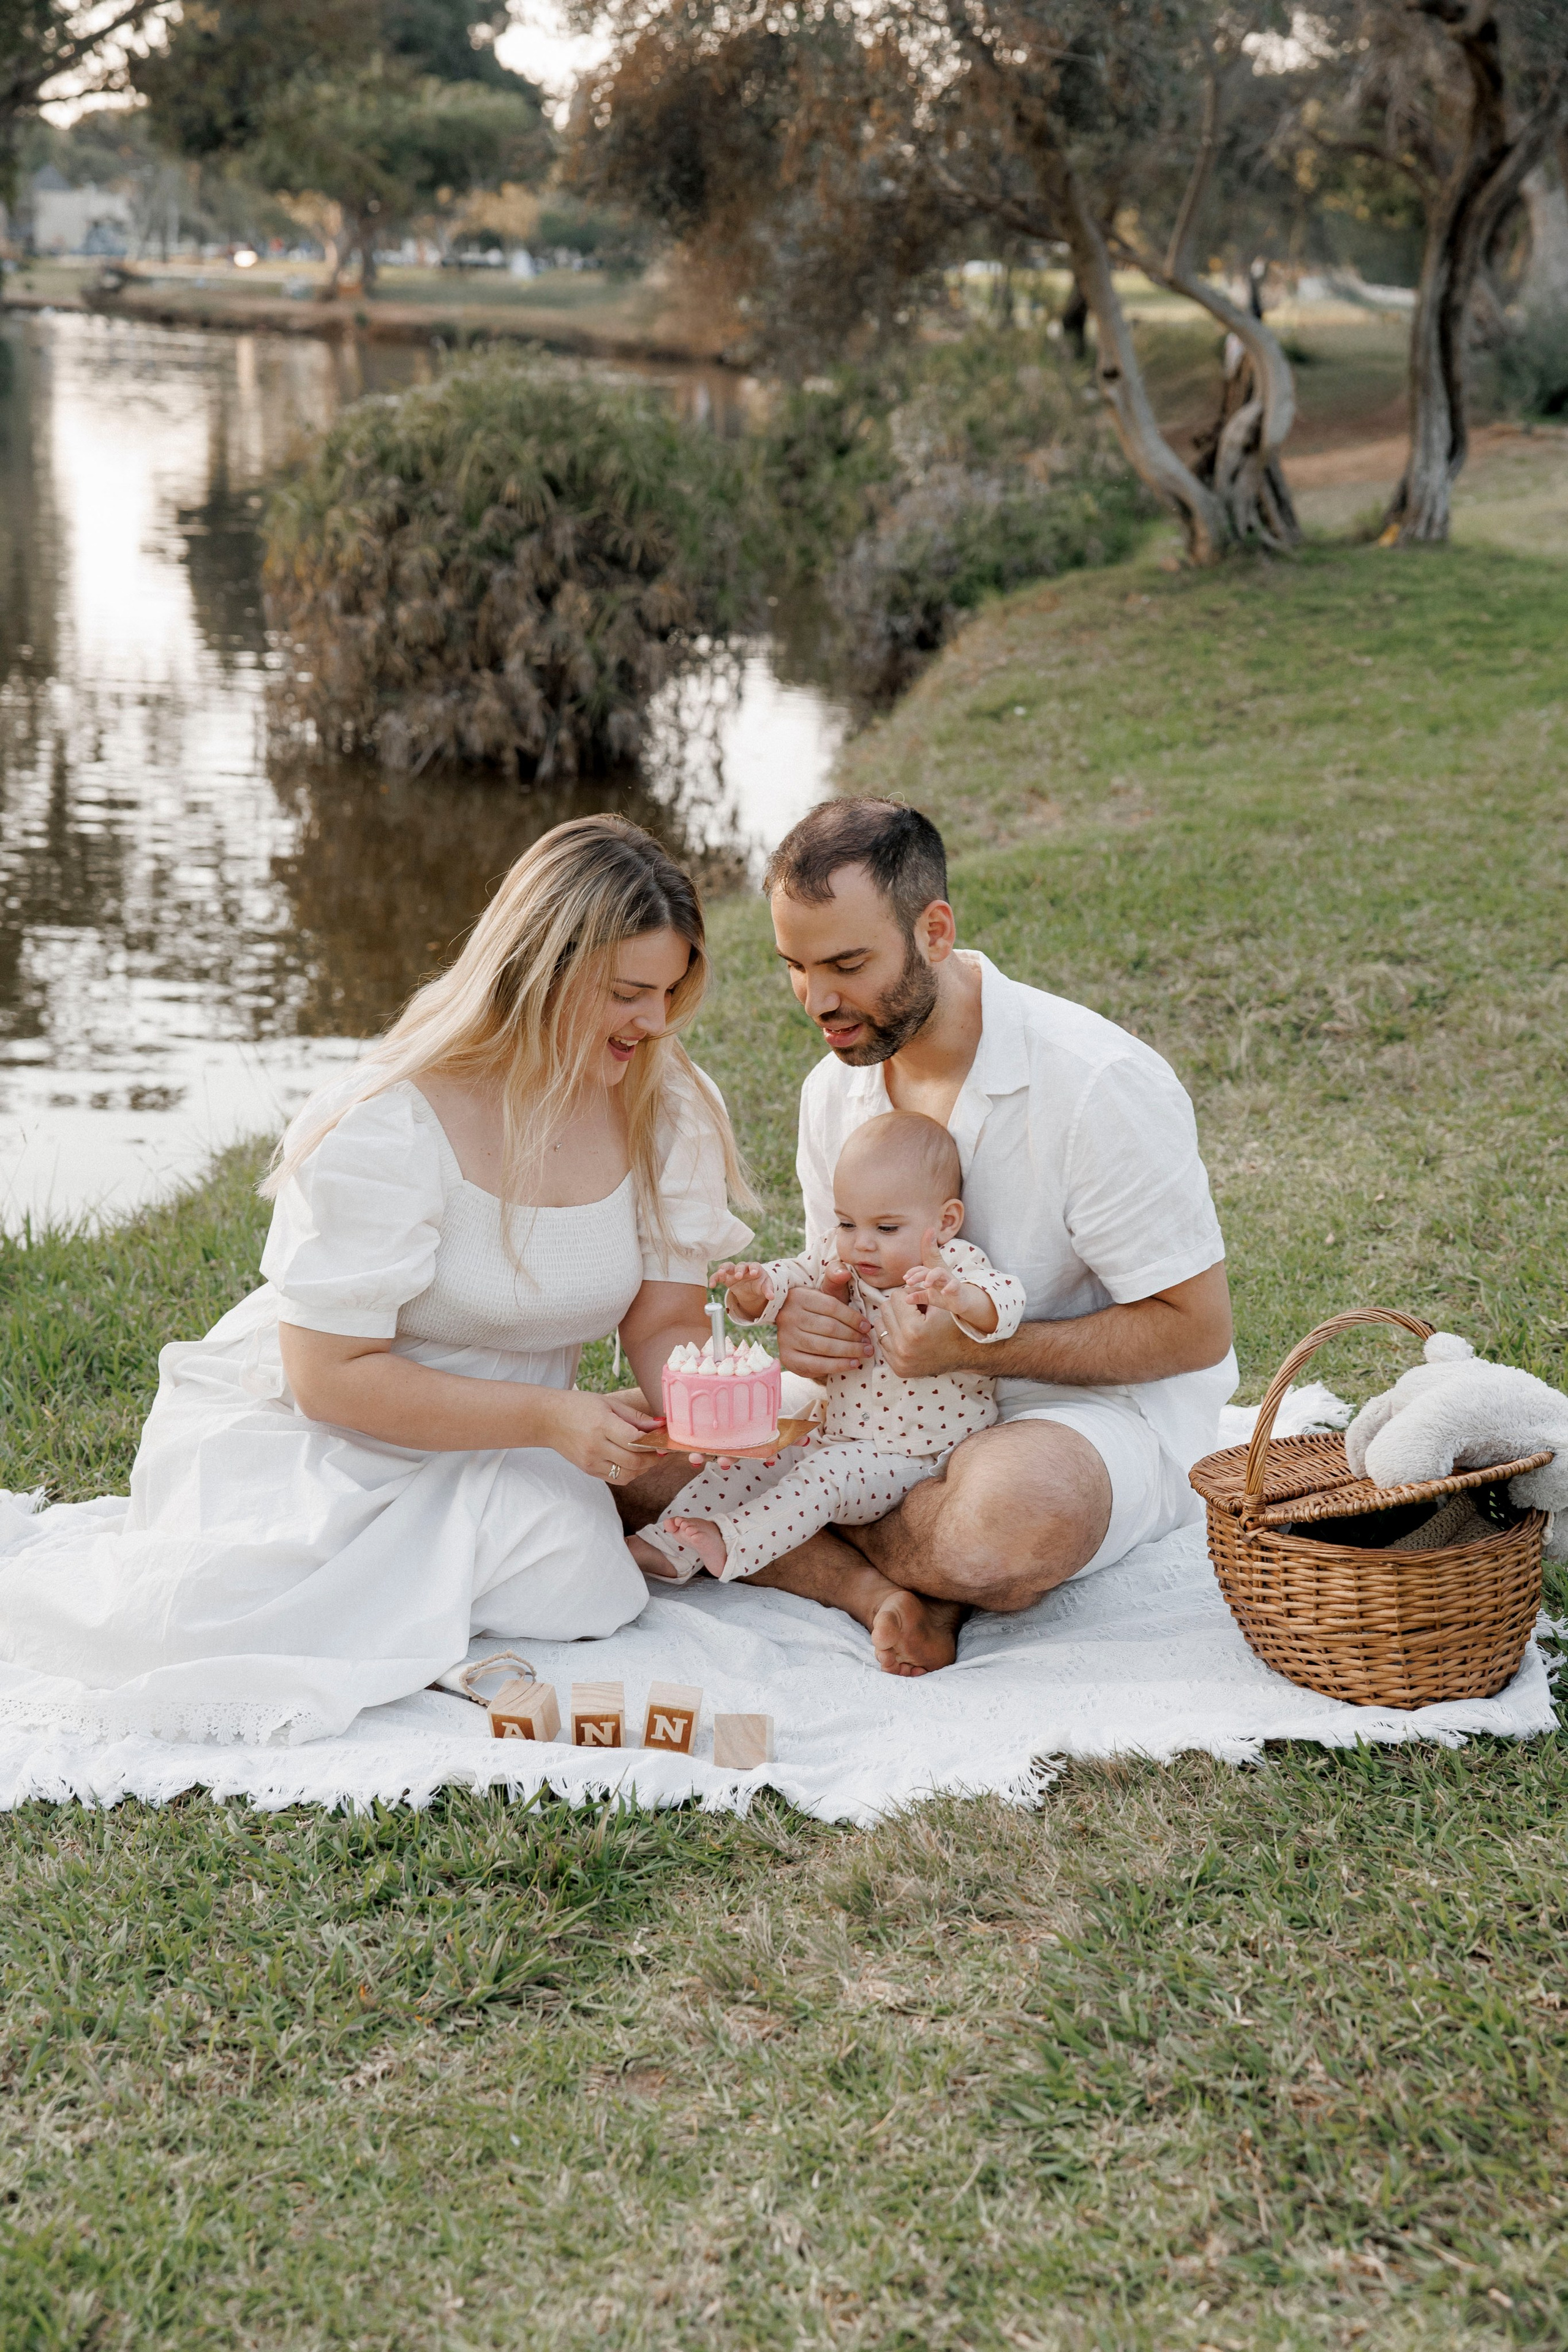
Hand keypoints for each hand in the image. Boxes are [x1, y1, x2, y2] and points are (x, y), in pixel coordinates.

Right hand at [545, 1391, 662, 1482]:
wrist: (548, 1419)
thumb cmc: (579, 1406)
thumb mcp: (609, 1403)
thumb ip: (636, 1417)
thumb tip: (660, 1427)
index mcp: (602, 1425)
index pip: (635, 1440)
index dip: (654, 1443)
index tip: (664, 1440)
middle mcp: (596, 1446)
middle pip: (634, 1461)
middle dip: (653, 1458)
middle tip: (660, 1450)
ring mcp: (591, 1461)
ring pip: (628, 1475)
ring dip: (644, 1468)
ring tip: (648, 1457)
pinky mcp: (588, 1470)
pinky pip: (617, 1479)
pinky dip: (630, 1474)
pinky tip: (633, 1463)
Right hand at [713, 1260, 772, 1321]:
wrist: (752, 1289)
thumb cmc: (760, 1284)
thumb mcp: (765, 1287)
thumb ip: (768, 1290)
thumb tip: (771, 1297)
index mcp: (755, 1268)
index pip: (755, 1266)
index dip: (754, 1269)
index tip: (753, 1273)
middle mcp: (743, 1268)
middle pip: (740, 1265)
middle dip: (739, 1270)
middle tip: (738, 1276)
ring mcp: (733, 1272)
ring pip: (727, 1267)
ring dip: (723, 1269)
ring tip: (720, 1274)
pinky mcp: (726, 1278)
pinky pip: (718, 1276)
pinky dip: (714, 1278)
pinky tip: (711, 1285)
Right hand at [775, 1265, 873, 1379]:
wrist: (798, 1329)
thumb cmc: (819, 1310)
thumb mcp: (827, 1292)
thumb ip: (836, 1277)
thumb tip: (844, 1273)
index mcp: (799, 1297)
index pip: (832, 1307)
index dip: (853, 1318)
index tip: (867, 1326)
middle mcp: (788, 1316)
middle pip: (829, 1328)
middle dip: (854, 1337)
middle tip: (869, 1343)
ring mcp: (786, 1338)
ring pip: (824, 1347)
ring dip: (849, 1351)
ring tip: (865, 1352)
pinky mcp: (788, 1358)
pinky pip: (817, 1364)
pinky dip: (838, 1365)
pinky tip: (853, 1363)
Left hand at [876, 1285, 979, 1379]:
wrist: (966, 1355)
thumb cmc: (954, 1326)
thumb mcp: (941, 1304)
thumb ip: (919, 1292)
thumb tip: (899, 1287)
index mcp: (913, 1330)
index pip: (896, 1296)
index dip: (909, 1292)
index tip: (919, 1298)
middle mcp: (903, 1348)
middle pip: (885, 1309)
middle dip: (899, 1305)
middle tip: (914, 1309)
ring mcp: (899, 1361)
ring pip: (880, 1326)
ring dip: (893, 1319)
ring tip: (909, 1321)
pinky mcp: (898, 1369)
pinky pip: (883, 1343)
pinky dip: (892, 1336)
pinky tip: (906, 1334)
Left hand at [903, 1230, 995, 1333]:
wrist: (961, 1302)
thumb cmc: (943, 1297)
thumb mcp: (929, 1297)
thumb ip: (918, 1296)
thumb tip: (905, 1299)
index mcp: (931, 1276)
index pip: (921, 1270)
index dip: (912, 1272)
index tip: (905, 1278)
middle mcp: (939, 1276)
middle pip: (928, 1270)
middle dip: (918, 1274)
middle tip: (909, 1282)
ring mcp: (949, 1280)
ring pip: (941, 1272)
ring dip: (932, 1276)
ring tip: (925, 1285)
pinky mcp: (958, 1287)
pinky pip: (954, 1284)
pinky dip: (949, 1287)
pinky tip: (943, 1292)